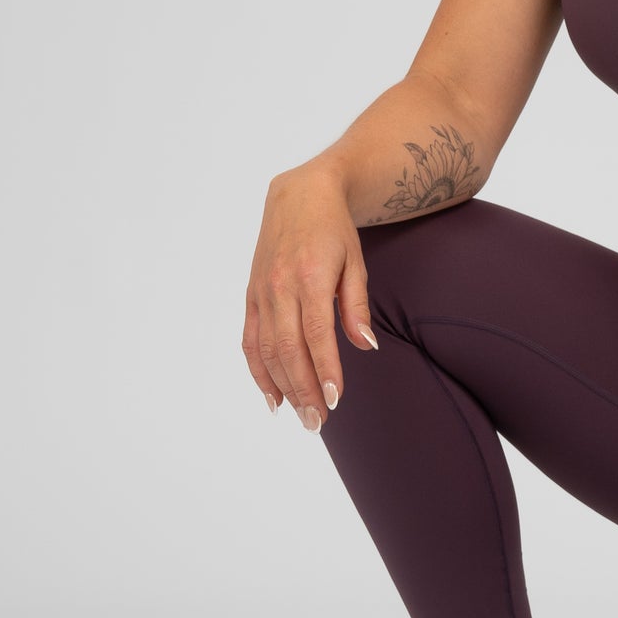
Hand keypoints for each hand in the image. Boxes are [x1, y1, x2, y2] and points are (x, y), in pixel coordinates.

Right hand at [242, 163, 378, 429]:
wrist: (298, 195)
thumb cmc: (334, 229)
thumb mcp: (355, 261)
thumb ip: (357, 305)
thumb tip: (366, 346)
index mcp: (310, 276)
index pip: (315, 332)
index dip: (323, 369)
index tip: (334, 399)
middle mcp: (280, 286)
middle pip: (288, 348)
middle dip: (302, 389)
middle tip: (318, 422)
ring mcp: (261, 292)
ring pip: (266, 350)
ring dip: (282, 387)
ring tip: (300, 416)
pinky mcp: (251, 296)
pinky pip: (251, 340)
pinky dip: (259, 371)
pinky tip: (273, 396)